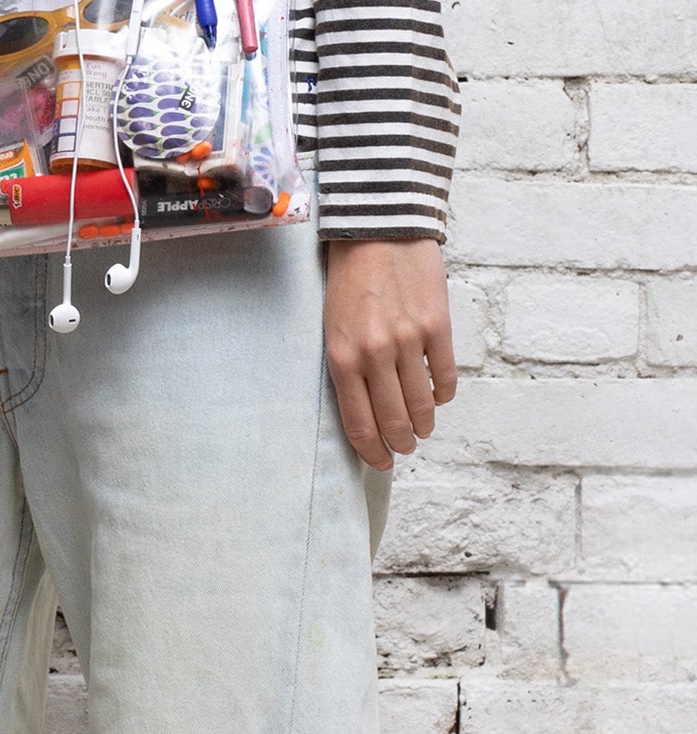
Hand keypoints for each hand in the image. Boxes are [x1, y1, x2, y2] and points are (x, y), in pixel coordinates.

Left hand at [324, 239, 457, 471]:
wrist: (380, 227)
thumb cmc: (350, 280)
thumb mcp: (332, 328)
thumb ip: (348, 370)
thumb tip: (366, 412)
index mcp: (343, 359)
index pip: (360, 425)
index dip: (373, 452)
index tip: (381, 462)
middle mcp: (375, 355)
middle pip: (393, 422)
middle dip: (400, 444)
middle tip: (404, 448)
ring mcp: (408, 340)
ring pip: (422, 405)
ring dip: (424, 424)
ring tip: (423, 428)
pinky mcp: (437, 325)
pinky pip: (445, 377)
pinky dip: (443, 395)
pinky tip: (439, 397)